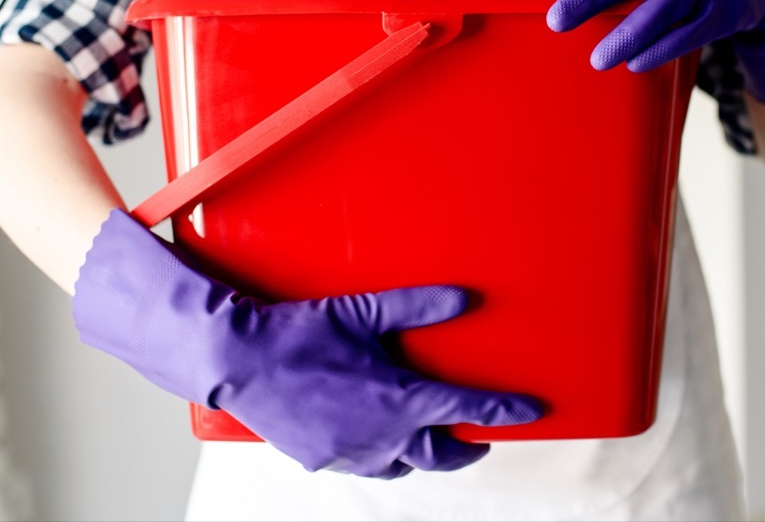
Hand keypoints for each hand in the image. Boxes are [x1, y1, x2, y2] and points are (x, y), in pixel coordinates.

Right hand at [72, 210, 541, 478]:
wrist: (235, 361)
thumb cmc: (294, 335)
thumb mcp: (362, 312)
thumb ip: (417, 306)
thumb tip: (462, 299)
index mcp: (396, 399)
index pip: (465, 409)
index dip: (503, 411)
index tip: (528, 412)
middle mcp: (379, 435)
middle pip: (440, 454)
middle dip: (465, 448)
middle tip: (479, 436)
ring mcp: (349, 452)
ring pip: (402, 465)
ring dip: (421, 452)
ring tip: (428, 435)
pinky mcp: (321, 459)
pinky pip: (364, 463)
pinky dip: (380, 452)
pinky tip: (374, 435)